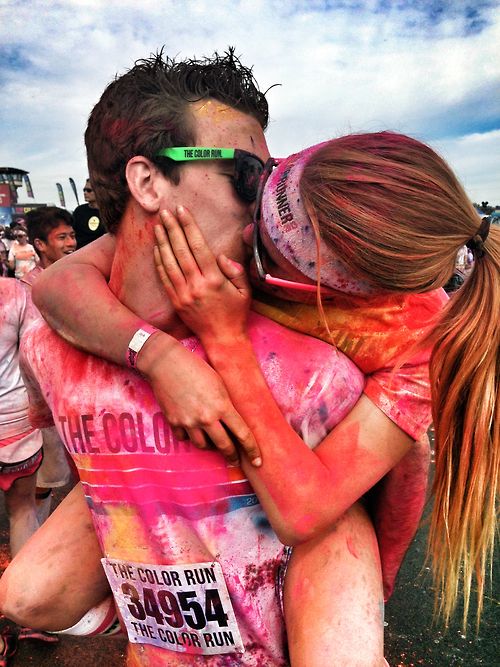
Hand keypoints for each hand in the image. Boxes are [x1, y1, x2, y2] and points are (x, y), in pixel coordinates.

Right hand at [137, 331, 261, 466]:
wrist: (166, 363)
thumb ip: (226, 403)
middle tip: (236, 460)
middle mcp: (206, 417)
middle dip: (232, 455)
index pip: (242, 434)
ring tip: (213, 442)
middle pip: (224, 445)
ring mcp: (189, 421)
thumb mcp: (219, 382)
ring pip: (203, 445)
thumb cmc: (196, 367)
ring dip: (210, 446)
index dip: (252, 450)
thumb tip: (232, 420)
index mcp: (222, 406)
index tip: (257, 462)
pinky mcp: (173, 422)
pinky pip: (184, 438)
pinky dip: (189, 436)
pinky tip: (192, 431)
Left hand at [154, 206, 251, 346]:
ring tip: (157, 225)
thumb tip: (219, 255)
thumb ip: (236, 271)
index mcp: (214, 280)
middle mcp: (196, 285)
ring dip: (162, 242)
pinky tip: (156, 249)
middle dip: (172, 229)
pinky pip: (164, 279)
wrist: (223, 340)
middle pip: (180, 251)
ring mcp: (183, 294)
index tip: (182, 210)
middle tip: (165, 212)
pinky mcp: (176, 302)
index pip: (198, 246)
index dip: (189, 226)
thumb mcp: (244, 291)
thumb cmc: (236, 314)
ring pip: (169, 263)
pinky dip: (159, 262)